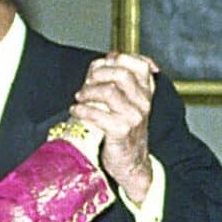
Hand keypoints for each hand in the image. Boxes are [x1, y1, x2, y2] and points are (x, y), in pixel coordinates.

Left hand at [74, 54, 156, 196]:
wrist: (132, 163)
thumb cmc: (125, 132)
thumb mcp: (128, 105)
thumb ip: (119, 82)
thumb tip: (103, 60)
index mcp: (146, 94)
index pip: (142, 65)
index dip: (121, 59)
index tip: (106, 62)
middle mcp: (143, 103)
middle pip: (122, 74)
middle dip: (99, 74)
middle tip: (87, 81)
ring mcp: (134, 117)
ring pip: (109, 91)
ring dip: (88, 92)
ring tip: (80, 97)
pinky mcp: (121, 131)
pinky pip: (98, 113)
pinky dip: (82, 110)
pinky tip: (76, 110)